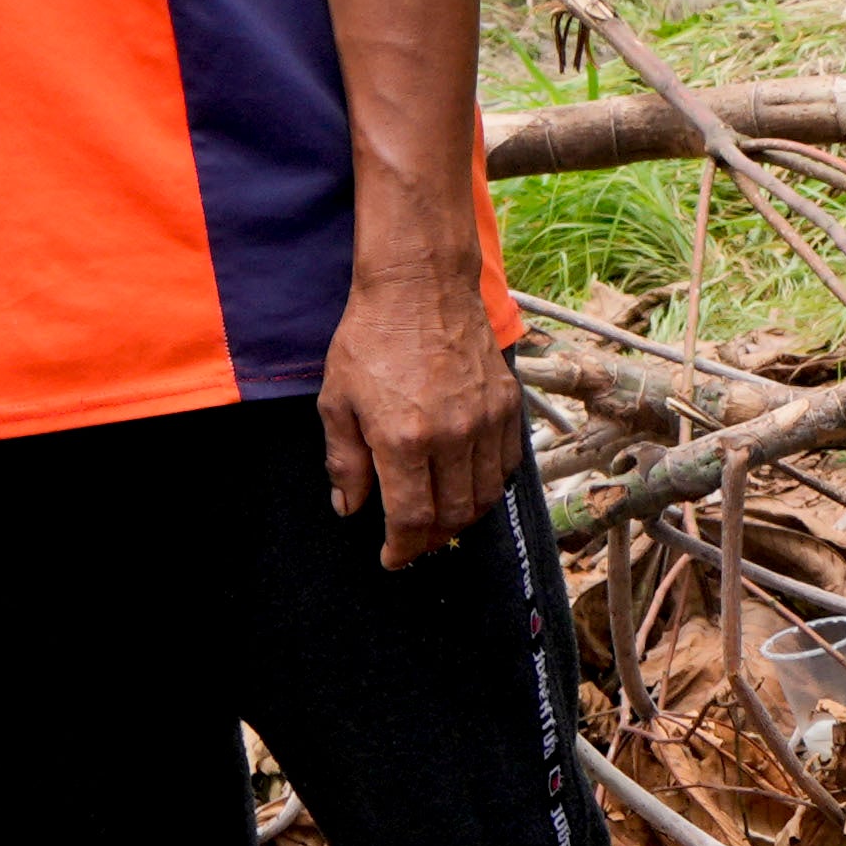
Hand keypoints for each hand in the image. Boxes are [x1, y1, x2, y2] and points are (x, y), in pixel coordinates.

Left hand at [312, 269, 522, 569]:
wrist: (421, 288)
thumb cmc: (371, 340)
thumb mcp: (337, 402)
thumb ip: (345, 461)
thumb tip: (349, 508)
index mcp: (403, 438)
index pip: (413, 519)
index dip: (402, 549)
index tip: (392, 557)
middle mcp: (452, 435)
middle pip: (453, 515)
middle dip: (431, 539)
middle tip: (413, 541)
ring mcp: (486, 420)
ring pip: (486, 496)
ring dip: (462, 517)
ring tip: (440, 517)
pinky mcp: (508, 405)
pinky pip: (507, 465)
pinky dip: (489, 485)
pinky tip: (467, 483)